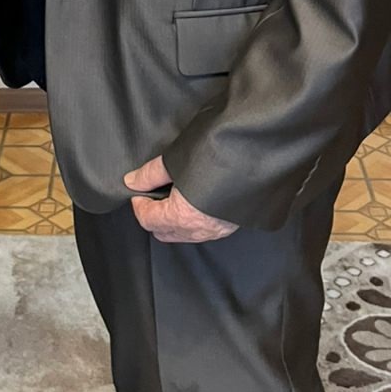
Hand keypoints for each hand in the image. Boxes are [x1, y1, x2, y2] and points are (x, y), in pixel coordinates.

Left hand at [124, 157, 238, 243]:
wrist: (257, 156)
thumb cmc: (217, 156)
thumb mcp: (176, 160)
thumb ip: (151, 174)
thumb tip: (133, 181)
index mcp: (181, 216)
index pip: (148, 220)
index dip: (139, 205)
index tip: (138, 192)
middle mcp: (198, 229)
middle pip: (164, 233)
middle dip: (154, 216)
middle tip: (153, 195)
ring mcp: (216, 230)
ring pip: (184, 235)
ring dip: (173, 221)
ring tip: (173, 197)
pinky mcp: (230, 225)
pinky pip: (202, 231)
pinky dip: (192, 221)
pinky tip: (195, 204)